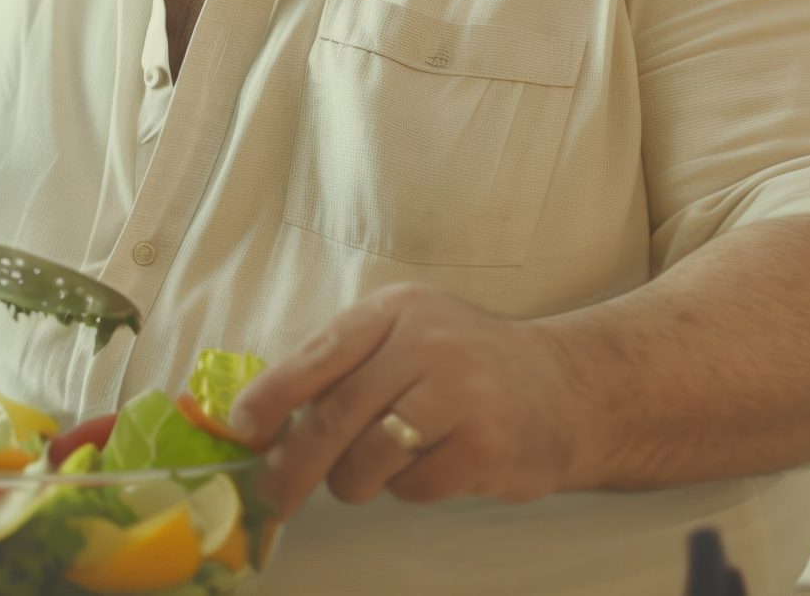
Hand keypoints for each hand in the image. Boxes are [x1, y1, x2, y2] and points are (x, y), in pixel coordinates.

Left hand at [229, 284, 584, 518]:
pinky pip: (414, 487)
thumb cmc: (467, 368)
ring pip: (367, 459)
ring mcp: (460, 393)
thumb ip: (345, 368)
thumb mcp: (407, 339)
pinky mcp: (486, 444)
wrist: (568, 388)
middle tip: (272, 497)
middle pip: (334, 416)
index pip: (319, 356)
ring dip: (358, 481)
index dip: (271, 398)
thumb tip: (263, 421)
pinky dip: (411, 489)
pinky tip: (438, 466)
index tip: (241, 433)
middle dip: (293, 466)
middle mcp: (427, 343)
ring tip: (381, 468)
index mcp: (396, 311)